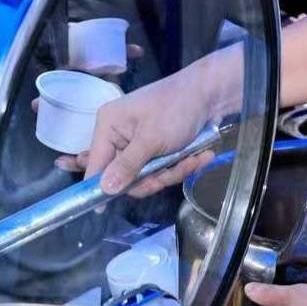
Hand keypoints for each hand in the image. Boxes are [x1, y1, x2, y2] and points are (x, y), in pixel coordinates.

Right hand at [80, 53, 234, 196]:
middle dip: (152, 178)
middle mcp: (120, 136)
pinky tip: (198, 156)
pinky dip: (180, 165)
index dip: (97, 186)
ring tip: (194, 158)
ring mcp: (139, 144)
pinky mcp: (157, 149)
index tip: (98, 211)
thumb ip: (127, 166)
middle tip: (171, 172)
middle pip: (124, 175)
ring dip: (172, 171)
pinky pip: (161, 169)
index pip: (96, 162)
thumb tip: (105, 189)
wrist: (211, 95)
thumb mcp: (151, 139)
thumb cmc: (175, 109)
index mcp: (109, 126)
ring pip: (146, 176)